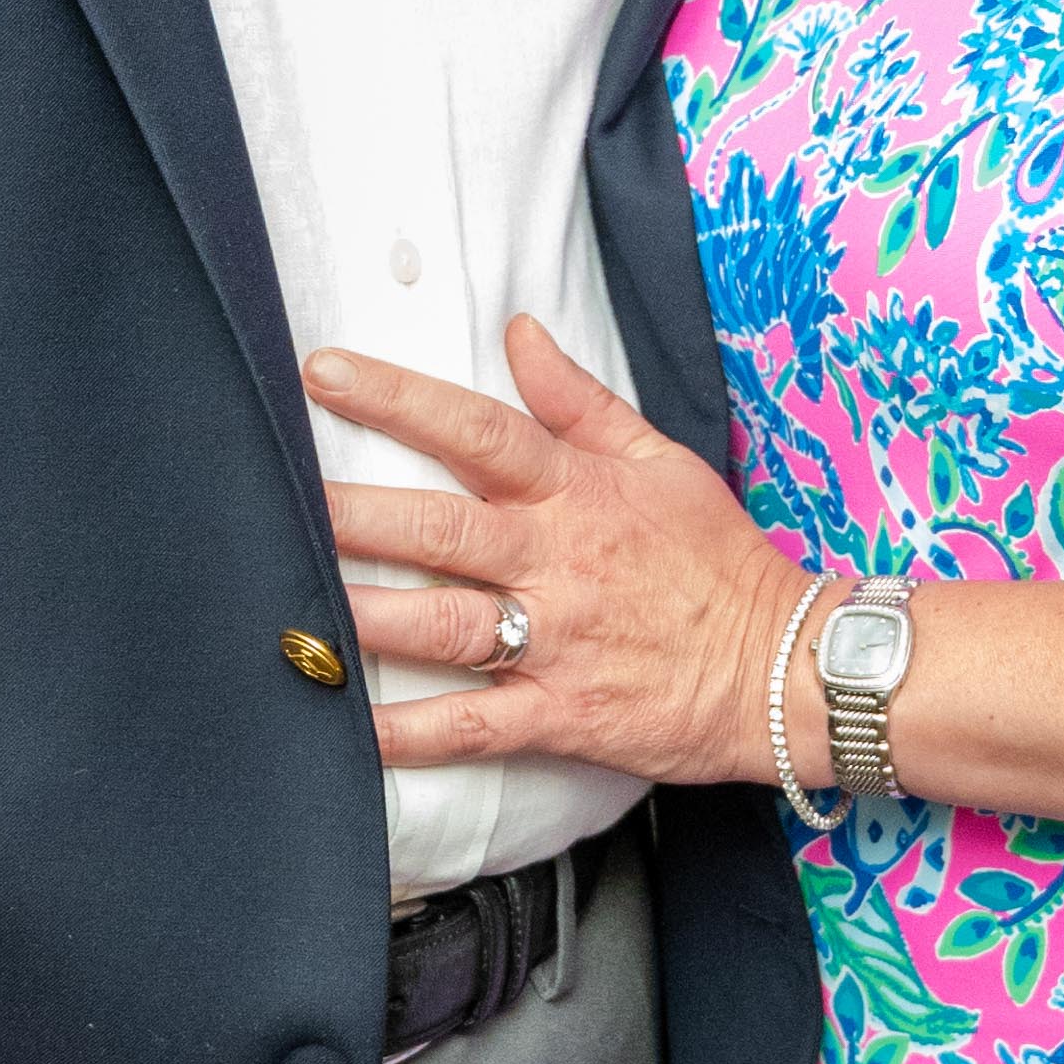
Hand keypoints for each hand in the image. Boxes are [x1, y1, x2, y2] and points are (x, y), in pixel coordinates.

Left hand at [307, 314, 802, 779]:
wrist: (790, 666)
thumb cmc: (720, 559)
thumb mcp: (661, 459)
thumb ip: (579, 400)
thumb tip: (519, 330)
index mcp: (576, 492)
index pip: (476, 430)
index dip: (397, 399)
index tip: (324, 373)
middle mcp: (556, 562)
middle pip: (439, 527)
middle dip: (353, 512)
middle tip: (273, 495)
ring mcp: (556, 642)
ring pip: (444, 622)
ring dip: (365, 616)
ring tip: (291, 607)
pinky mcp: (563, 715)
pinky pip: (474, 726)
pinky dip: (410, 732)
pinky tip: (350, 728)